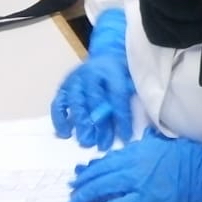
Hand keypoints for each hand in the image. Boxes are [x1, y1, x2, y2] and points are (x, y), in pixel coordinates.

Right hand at [50, 9, 133, 149]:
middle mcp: (91, 73)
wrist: (105, 57)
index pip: (117, 95)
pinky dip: (60, 119)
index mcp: (112, 69)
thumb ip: (133, 94)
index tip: (126, 136)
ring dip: (80, 124)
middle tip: (102, 144)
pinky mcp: (64, 86)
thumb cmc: (122, 72)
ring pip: (76, 103)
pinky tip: (66, 134)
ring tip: (86, 142)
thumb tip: (143, 121)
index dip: (121, 117)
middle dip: (99, 125)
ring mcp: (75, 79)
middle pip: (95, 101)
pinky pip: (58, 104)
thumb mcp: (131, 78)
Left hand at [67, 127, 201, 201]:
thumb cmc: (188, 156)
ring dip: (85, 197)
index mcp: (137, 151)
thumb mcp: (166, 142)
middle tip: (72, 190)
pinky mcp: (143, 201)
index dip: (92, 167)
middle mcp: (132, 165)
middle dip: (83, 183)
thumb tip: (143, 138)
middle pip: (100, 174)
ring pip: (103, 190)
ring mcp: (136, 183)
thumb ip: (149, 142)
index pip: (108, 160)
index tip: (81, 172)